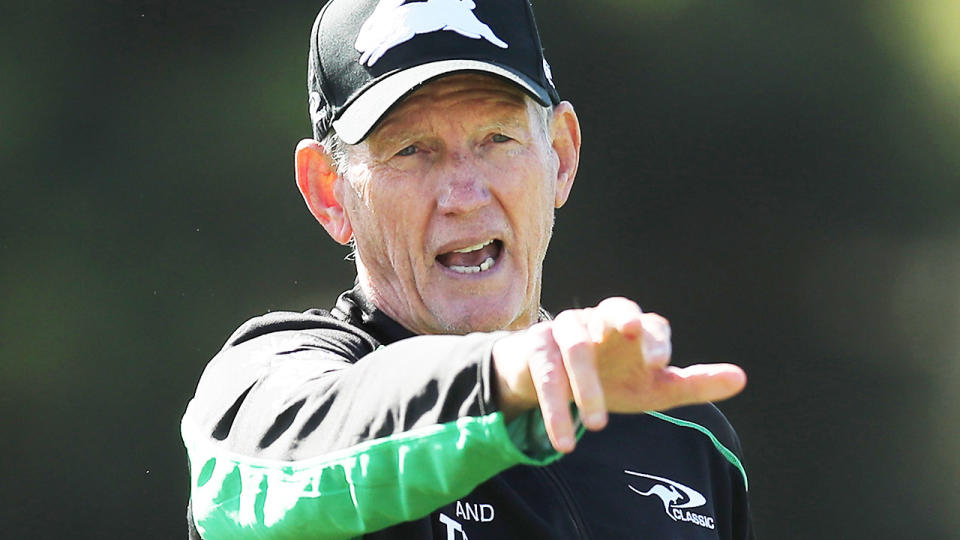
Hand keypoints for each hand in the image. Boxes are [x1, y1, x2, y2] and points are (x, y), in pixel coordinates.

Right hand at [492, 297, 745, 452]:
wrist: (546, 381)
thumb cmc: (610, 378)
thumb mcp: (652, 388)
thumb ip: (693, 383)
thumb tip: (742, 379)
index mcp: (631, 326)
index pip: (649, 324)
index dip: (654, 339)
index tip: (659, 364)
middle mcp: (598, 320)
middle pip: (612, 308)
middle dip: (622, 318)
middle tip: (630, 334)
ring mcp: (564, 329)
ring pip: (575, 347)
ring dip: (585, 386)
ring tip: (598, 426)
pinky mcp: (535, 348)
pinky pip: (545, 374)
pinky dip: (554, 407)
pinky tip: (565, 441)